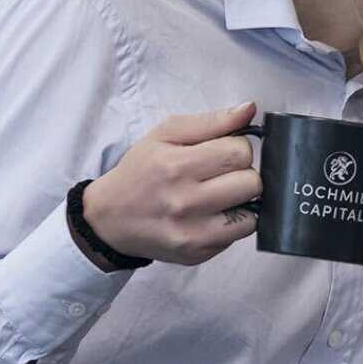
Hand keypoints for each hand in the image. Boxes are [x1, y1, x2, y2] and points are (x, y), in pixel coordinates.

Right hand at [77, 102, 261, 266]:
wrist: (110, 217)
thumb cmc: (140, 170)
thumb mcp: (165, 134)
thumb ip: (210, 121)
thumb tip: (250, 109)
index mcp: (177, 165)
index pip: (240, 152)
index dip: (236, 148)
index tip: (220, 153)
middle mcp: (185, 202)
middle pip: (251, 183)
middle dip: (241, 174)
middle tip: (219, 175)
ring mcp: (192, 233)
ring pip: (252, 214)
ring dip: (240, 202)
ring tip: (218, 196)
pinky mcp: (197, 254)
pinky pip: (238, 236)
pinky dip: (232, 223)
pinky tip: (211, 215)